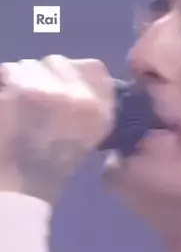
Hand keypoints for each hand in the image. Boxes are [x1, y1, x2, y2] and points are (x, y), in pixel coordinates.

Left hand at [0, 56, 114, 203]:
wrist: (21, 188)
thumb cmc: (51, 166)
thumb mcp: (87, 138)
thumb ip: (90, 105)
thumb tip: (75, 84)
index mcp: (100, 111)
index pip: (95, 69)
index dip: (75, 75)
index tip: (63, 90)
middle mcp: (78, 97)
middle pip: (58, 63)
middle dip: (44, 77)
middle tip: (34, 103)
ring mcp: (45, 91)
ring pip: (28, 65)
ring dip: (20, 80)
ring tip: (17, 108)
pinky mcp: (16, 90)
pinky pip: (6, 73)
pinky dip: (3, 86)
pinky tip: (5, 107)